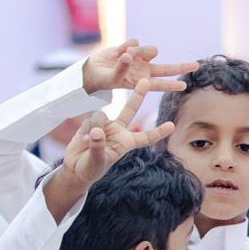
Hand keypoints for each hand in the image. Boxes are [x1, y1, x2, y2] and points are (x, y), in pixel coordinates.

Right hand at [45, 88, 178, 220]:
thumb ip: (98, 146)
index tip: (172, 126)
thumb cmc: (91, 168)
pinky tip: (82, 140)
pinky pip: (89, 119)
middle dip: (138, 95)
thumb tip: (97, 131)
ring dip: (94, 126)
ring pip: (101, 116)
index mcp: (127, 142)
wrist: (76, 168)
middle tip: (145, 81)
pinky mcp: (91, 124)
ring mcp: (105, 126)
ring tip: (87, 141)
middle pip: (130, 109)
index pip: (146, 137)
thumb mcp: (98, 160)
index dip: (158, 132)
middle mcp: (118, 131)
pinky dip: (86, 129)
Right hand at [80, 39, 197, 97]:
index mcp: (142, 82)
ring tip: (124, 56)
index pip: (160, 84)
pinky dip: (124, 47)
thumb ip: (122, 68)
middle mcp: (145, 70)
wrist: (93, 70)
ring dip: (139, 51)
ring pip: (150, 50)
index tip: (183, 86)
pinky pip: (134, 42)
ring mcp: (140, 58)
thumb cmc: (104, 79)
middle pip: (167, 68)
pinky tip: (115, 54)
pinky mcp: (132, 48)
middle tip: (196, 65)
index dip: (171, 85)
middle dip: (182, 66)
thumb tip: (129, 56)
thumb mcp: (113, 79)